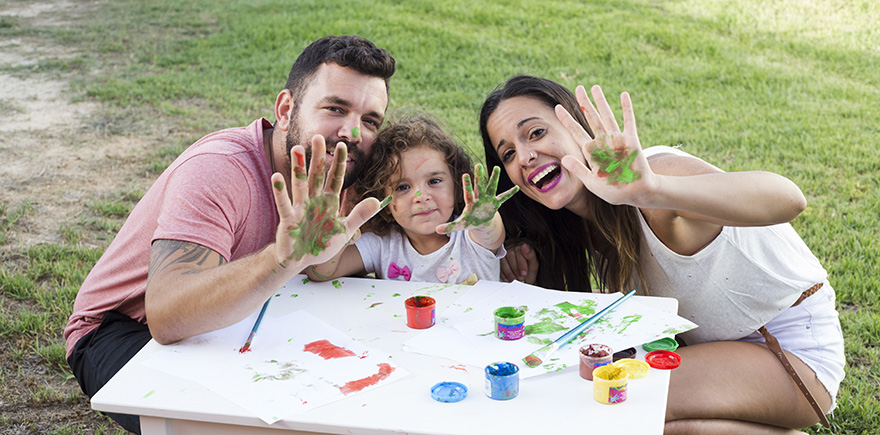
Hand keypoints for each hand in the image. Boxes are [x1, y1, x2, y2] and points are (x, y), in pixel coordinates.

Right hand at [270, 135, 381, 268]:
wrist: (300, 260)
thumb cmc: (321, 243)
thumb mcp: (345, 231)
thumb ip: (359, 215)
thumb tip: (378, 201)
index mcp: (329, 202)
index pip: (336, 179)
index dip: (338, 163)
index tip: (342, 145)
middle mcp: (314, 201)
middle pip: (317, 176)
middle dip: (318, 158)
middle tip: (317, 137)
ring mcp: (300, 209)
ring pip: (300, 185)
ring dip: (298, 168)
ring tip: (297, 149)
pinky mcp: (289, 220)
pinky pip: (284, 204)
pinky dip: (281, 191)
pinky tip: (277, 176)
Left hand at [436, 164, 517, 233]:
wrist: (480, 222)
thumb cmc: (469, 221)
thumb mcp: (460, 224)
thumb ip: (449, 226)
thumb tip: (437, 229)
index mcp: (471, 202)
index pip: (468, 192)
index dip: (467, 184)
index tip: (465, 174)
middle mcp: (479, 198)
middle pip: (479, 186)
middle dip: (479, 177)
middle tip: (478, 165)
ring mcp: (488, 199)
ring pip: (491, 187)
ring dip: (494, 178)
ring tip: (497, 168)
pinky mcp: (495, 203)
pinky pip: (503, 198)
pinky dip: (509, 194)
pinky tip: (516, 188)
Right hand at [500, 243, 537, 283]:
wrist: (525, 278)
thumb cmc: (529, 270)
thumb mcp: (534, 264)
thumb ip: (530, 255)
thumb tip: (524, 245)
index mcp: (521, 247)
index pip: (518, 251)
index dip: (521, 263)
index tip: (524, 273)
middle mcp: (511, 248)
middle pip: (510, 255)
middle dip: (515, 269)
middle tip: (520, 278)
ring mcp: (503, 254)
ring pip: (503, 261)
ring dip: (509, 273)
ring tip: (514, 280)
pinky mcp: (498, 262)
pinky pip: (498, 266)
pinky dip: (503, 274)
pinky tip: (508, 280)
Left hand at [556, 85, 658, 206]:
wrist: (636, 193)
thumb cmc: (613, 190)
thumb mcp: (592, 182)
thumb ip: (578, 169)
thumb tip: (563, 158)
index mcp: (591, 152)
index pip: (576, 132)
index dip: (567, 120)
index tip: (557, 108)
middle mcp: (603, 142)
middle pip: (591, 118)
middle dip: (584, 103)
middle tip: (579, 87)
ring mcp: (617, 139)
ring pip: (607, 115)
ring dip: (601, 101)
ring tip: (595, 87)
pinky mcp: (631, 140)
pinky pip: (628, 120)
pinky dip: (626, 107)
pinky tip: (623, 94)